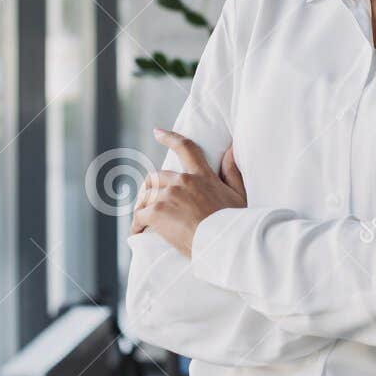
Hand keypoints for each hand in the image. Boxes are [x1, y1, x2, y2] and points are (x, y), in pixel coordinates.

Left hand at [130, 128, 247, 256]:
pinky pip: (139, 215)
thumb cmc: (234, 223)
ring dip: (143, 207)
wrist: (224, 244)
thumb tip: (232, 149)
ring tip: (143, 221)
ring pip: (146, 196)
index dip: (169, 138)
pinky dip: (136, 224)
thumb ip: (232, 171)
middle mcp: (182, 181)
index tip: (157, 132)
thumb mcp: (239, 194)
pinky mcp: (157, 212)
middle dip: (149, 187)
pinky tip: (138, 231)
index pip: (185, 148)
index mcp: (201, 175)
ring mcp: (168, 195)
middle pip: (155, 177)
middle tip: (147, 200)